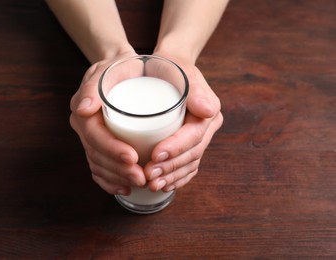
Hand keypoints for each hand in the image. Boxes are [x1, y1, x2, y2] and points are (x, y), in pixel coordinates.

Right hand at [69, 51, 146, 195]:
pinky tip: (126, 188)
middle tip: (142, 176)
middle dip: (119, 169)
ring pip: (99, 165)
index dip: (112, 150)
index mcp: (83, 112)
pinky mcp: (100, 146)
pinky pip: (100, 169)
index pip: (94, 137)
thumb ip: (94, 85)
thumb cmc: (120, 69)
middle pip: (97, 155)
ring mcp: (91, 139)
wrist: (122, 71)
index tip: (133, 157)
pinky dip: (111, 181)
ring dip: (118, 178)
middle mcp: (84, 128)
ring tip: (139, 182)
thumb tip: (83, 109)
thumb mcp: (109, 69)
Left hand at [144, 53, 222, 191]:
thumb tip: (208, 110)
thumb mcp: (182, 71)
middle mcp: (206, 128)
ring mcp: (199, 138)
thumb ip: (195, 90)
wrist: (169, 69)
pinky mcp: (189, 145)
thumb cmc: (172, 68)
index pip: (194, 136)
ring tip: (151, 184)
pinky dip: (176, 178)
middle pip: (192, 154)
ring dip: (171, 177)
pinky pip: (187, 167)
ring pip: (189, 164)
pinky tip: (163, 185)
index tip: (155, 155)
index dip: (176, 148)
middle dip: (170, 168)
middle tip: (148, 175)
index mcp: (209, 113)